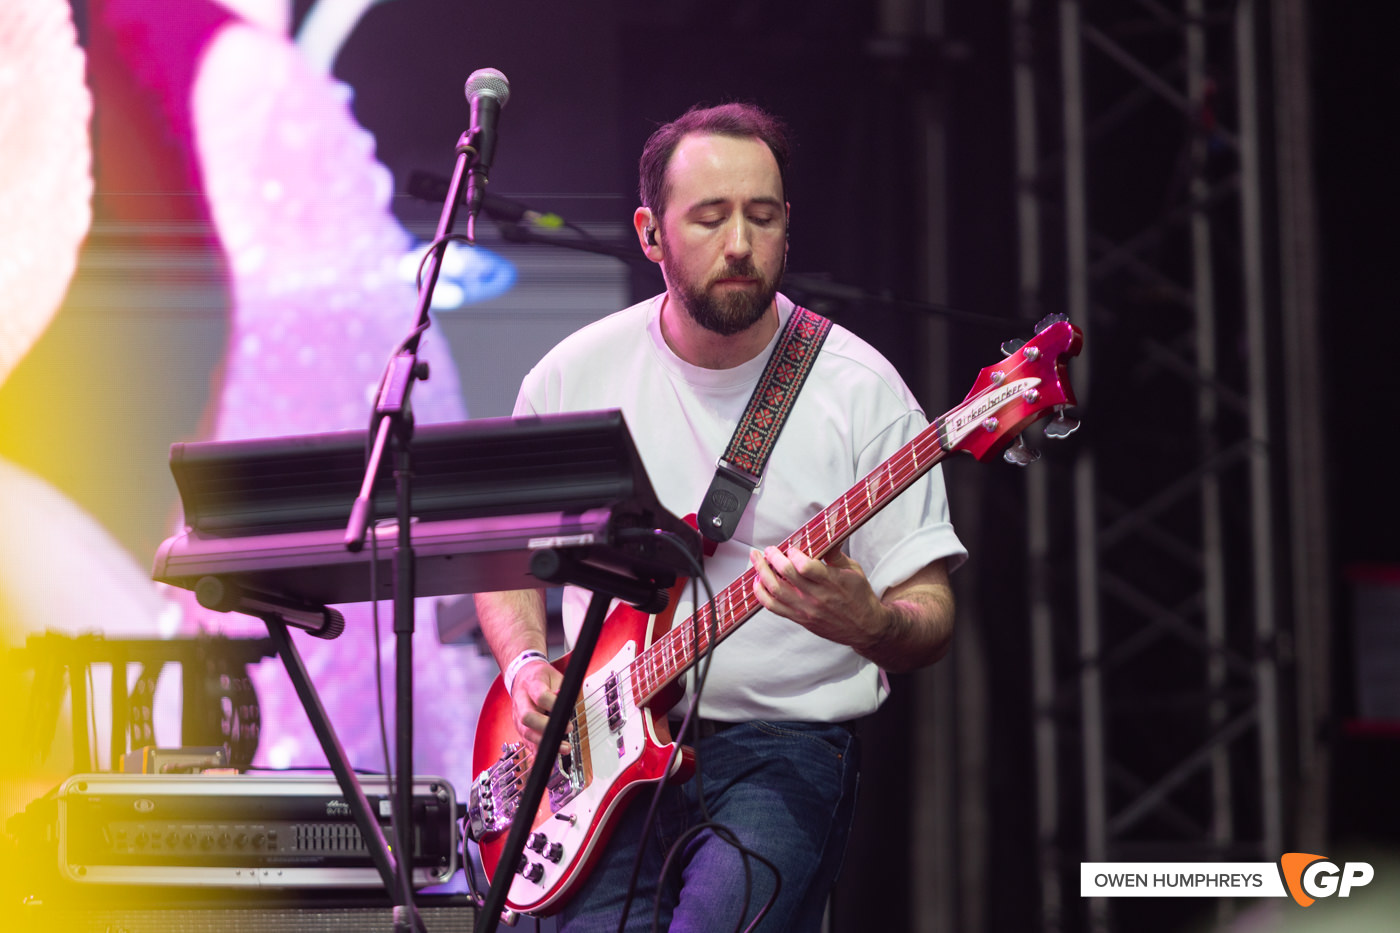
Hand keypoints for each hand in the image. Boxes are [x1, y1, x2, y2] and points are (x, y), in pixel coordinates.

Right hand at [510, 659, 567, 753]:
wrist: (523, 676)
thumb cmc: (542, 678)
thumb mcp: (555, 676)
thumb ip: (562, 689)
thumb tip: (564, 701)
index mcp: (531, 684)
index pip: (540, 696)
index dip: (553, 704)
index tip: (566, 712)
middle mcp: (521, 701)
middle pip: (527, 717)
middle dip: (546, 727)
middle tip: (566, 730)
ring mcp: (518, 716)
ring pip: (526, 732)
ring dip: (544, 743)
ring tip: (563, 748)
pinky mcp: (520, 727)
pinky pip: (527, 742)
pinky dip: (537, 752)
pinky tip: (549, 759)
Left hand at [748, 545, 888, 653]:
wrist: (865, 627)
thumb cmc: (860, 597)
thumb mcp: (853, 570)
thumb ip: (835, 553)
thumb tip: (825, 534)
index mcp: (832, 582)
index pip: (805, 567)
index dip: (794, 554)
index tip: (792, 548)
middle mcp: (817, 597)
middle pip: (786, 575)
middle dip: (773, 558)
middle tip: (770, 550)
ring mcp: (806, 610)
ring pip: (775, 590)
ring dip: (761, 573)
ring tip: (757, 561)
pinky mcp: (800, 619)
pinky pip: (773, 607)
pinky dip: (761, 594)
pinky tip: (758, 583)